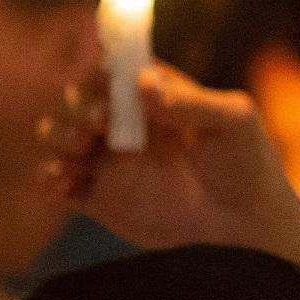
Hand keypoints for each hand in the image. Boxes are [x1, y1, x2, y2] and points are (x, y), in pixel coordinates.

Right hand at [39, 64, 299, 255]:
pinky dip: (50, 177)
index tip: (106, 82)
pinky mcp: (101, 198)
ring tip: (80, 147)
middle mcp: (127, 123)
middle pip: (79, 98)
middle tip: (100, 123)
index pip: (114, 70)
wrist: (246, 229)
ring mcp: (111, 161)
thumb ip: (190, 101)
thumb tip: (143, 81)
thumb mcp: (233, 122)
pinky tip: (64, 179)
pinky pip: (59, 183)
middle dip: (79, 104)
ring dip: (58, 133)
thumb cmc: (248, 166)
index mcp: (157, 96)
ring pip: (60, 134)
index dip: (102, 70)